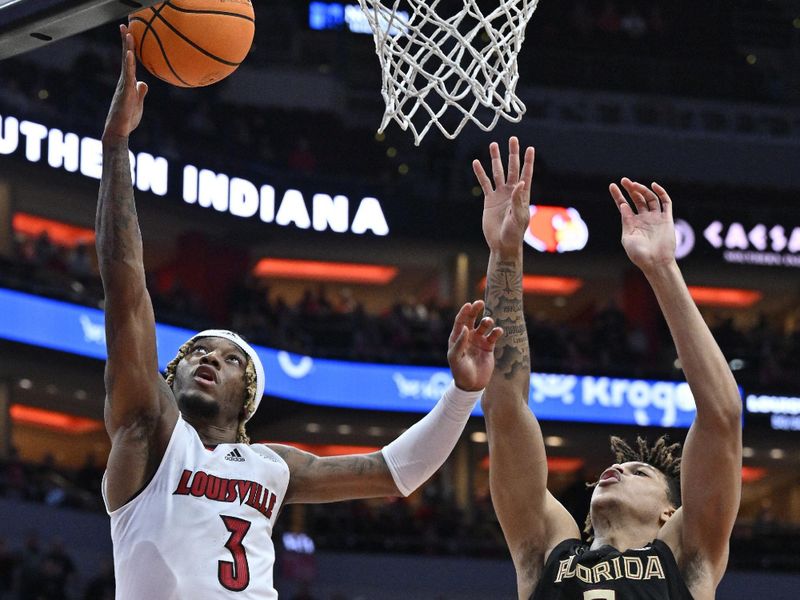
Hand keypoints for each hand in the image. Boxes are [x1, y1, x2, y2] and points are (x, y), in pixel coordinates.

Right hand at [103, 25, 147, 141]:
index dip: (130, 48)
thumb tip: (144, 83)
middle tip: (124, 25)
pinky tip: (130, 54)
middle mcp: (124, 81)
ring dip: (127, 48)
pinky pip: (127, 75)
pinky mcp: (125, 92)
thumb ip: (140, 92)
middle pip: (126, 58)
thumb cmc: (127, 119)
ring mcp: (124, 86)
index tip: (130, 34)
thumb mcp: (137, 103)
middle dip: (126, 42)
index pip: (130, 62)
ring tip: (127, 33)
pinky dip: (129, 64)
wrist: (118, 131)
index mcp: (128, 82)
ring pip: (126, 63)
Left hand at [447, 300, 502, 390]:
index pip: (460, 321)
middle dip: (475, 310)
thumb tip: (465, 328)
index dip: (464, 312)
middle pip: (472, 319)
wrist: (472, 385)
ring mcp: (479, 340)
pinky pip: (493, 336)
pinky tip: (498, 331)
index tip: (469, 304)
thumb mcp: (456, 358)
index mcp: (457, 337)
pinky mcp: (489, 347)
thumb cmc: (460, 371)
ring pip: (484, 326)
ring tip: (488, 322)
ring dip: (487, 321)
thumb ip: (459, 343)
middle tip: (480, 303)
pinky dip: (497, 332)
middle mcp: (468, 336)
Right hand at [472, 137, 533, 255]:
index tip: (529, 148)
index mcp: (522, 195)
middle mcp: (512, 191)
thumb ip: (518, 200)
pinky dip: (480, 173)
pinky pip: (484, 183)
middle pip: (512, 168)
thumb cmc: (514, 233)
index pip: (526, 174)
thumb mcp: (518, 217)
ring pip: (497, 172)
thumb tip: (519, 183)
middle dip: (512, 154)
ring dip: (495, 159)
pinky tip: (476, 163)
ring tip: (493, 145)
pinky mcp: (489, 200)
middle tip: (512, 139)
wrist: (502, 243)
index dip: (528, 161)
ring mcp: (500, 194)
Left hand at [609, 178, 676, 272]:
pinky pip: (665, 202)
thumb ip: (626, 221)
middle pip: (637, 200)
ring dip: (642, 190)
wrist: (656, 263)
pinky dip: (661, 193)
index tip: (612, 185)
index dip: (618, 195)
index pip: (624, 205)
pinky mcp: (666, 219)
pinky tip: (653, 185)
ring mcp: (655, 218)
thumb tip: (623, 205)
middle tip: (624, 180)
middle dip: (630, 189)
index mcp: (632, 223)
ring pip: (649, 199)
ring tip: (635, 185)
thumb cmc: (639, 254)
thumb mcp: (627, 237)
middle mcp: (644, 219)